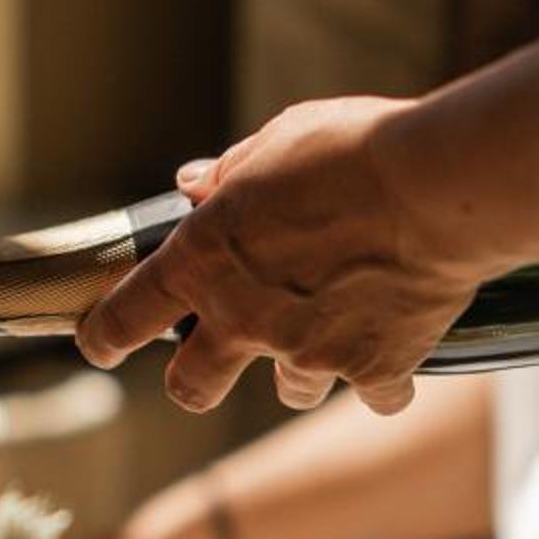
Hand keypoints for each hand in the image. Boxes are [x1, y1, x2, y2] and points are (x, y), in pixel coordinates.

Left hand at [75, 96, 478, 413]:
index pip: (128, 312)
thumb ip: (228, 174)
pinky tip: (399, 346)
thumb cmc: (354, 151)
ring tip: (331, 327)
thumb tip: (193, 185)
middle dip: (196, 382)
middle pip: (192, 387)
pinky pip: (377, 396)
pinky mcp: (374, 369)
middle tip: (211, 366)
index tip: (99, 344)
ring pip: (290, 392)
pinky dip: (386, 380)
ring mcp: (309, 352)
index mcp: (205, 259)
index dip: (104, 336)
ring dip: (303, 368)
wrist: (439, 187)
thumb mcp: (277, 142)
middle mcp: (245, 318)